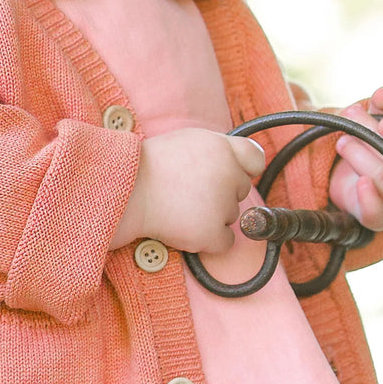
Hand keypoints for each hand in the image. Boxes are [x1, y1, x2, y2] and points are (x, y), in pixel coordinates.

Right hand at [109, 128, 265, 252]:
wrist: (127, 191)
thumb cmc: (152, 166)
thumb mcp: (188, 141)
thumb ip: (218, 149)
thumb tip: (241, 166)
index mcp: (221, 146)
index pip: (255, 158)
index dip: (244, 168)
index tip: (231, 175)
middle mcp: (228, 173)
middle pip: (241, 190)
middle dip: (222, 192)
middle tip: (191, 189)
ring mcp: (222, 204)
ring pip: (232, 216)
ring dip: (212, 215)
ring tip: (181, 204)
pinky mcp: (212, 232)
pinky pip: (226, 242)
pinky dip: (209, 240)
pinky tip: (187, 226)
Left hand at [328, 87, 382, 231]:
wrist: (357, 176)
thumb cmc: (377, 143)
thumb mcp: (382, 118)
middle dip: (372, 137)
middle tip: (350, 115)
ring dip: (360, 157)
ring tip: (342, 141)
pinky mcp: (377, 216)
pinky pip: (377, 214)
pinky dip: (370, 199)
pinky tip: (360, 184)